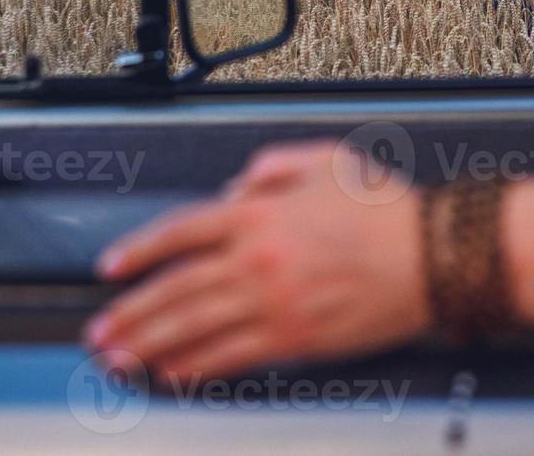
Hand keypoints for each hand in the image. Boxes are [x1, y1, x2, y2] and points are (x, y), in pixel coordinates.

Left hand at [83, 140, 429, 385]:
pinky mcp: (296, 338)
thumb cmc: (387, 210)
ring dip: (150, 343)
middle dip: (131, 310)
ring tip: (119, 356)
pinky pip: (233, 357)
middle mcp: (259, 258)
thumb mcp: (327, 160)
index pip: (182, 230)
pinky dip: (197, 367)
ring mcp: (274, 303)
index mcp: (262, 213)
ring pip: (195, 327)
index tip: (112, 266)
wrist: (433, 255)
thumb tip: (235, 189)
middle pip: (176, 287)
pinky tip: (173, 374)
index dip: (140, 249)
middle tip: (100, 327)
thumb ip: (272, 167)